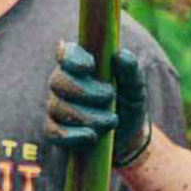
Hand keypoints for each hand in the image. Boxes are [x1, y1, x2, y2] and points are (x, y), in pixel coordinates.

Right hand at [44, 41, 152, 165]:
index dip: (72, 57)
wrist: (127, 137)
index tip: (89, 67)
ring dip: (87, 116)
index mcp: (81, 64)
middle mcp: (63, 83)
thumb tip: (121, 56)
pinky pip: (54, 132)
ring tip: (112, 120)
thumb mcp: (135, 88)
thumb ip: (131, 71)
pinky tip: (91, 137)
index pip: (66, 52)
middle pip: (58, 81)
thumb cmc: (127, 104)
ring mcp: (57, 107)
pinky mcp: (55, 131)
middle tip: (110, 96)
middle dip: (84, 91)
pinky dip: (73, 135)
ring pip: (59, 107)